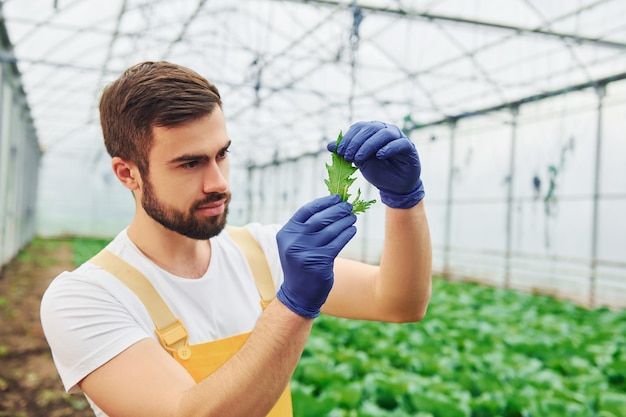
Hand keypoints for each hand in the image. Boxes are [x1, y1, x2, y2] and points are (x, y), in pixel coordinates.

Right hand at [276, 195, 356, 317]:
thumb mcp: (296, 244)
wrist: (298, 294)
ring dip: (345, 221)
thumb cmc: (301, 264)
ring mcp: (306, 251)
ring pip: (331, 230)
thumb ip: (307, 227)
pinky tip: (352, 230)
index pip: (306, 211)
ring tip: (353, 217)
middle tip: (349, 206)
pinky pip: (337, 243)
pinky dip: (347, 234)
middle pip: (320, 218)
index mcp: (286, 233)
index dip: (323, 202)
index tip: (336, 197)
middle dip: (337, 210)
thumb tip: (331, 206)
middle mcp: (294, 241)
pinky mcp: (319, 262)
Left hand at [328, 121, 423, 208]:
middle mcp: (386, 130)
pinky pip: (399, 143)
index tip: (339, 152)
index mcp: (373, 130)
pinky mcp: (409, 147)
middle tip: (348, 157)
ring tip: (359, 159)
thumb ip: (346, 152)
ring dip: (368, 145)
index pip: (359, 127)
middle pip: (370, 128)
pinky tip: (379, 156)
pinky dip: (388, 148)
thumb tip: (329, 145)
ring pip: (383, 133)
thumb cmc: (378, 171)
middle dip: (356, 143)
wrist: (394, 187)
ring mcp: (398, 137)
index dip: (348, 138)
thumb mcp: (359, 162)